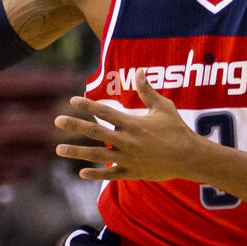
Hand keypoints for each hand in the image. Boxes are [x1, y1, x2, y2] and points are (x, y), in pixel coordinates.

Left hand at [55, 70, 196, 182]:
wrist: (189, 158)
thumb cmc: (177, 130)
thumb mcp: (163, 107)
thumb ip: (147, 91)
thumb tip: (139, 70)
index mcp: (132, 123)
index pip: (105, 111)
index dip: (87, 105)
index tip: (72, 101)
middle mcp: (126, 141)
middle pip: (95, 132)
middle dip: (74, 126)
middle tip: (57, 121)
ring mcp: (127, 158)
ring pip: (97, 155)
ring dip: (76, 152)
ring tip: (59, 149)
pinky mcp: (132, 172)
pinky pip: (110, 175)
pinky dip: (95, 174)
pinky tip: (81, 172)